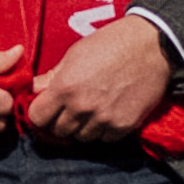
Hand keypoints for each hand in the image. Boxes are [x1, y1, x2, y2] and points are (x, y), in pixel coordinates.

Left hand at [14, 16, 179, 147]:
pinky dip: (104, 130)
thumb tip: (32, 90)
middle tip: (71, 109)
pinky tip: (109, 113)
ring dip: (83, 127)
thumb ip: (52, 77)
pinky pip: (105, 139)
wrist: (151, 47)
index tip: (47, 108)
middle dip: (60, 121)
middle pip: (59, 131)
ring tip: (92, 109)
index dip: (40, 113)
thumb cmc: (110, 44)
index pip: (37, 117)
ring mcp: (103, 119)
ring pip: (82, 138)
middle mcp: (82, 107)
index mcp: (64, 88)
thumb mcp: (74, 55)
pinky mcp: (124, 126)